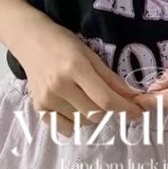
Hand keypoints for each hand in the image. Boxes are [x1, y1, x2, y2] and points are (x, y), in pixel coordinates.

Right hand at [13, 20, 144, 128]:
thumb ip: (111, 79)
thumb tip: (134, 98)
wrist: (29, 40)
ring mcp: (47, 99)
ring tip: (83, 97)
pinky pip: (65, 128)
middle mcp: (59, 85)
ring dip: (90, 115)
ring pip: (82, 122)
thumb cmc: (63, 43)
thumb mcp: (91, 55)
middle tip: (105, 98)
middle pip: (95, 114)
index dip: (125, 109)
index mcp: (75, 68)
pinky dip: (75, 123)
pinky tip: (72, 107)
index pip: (105, 99)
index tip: (137, 113)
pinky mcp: (39, 108)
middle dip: (107, 110)